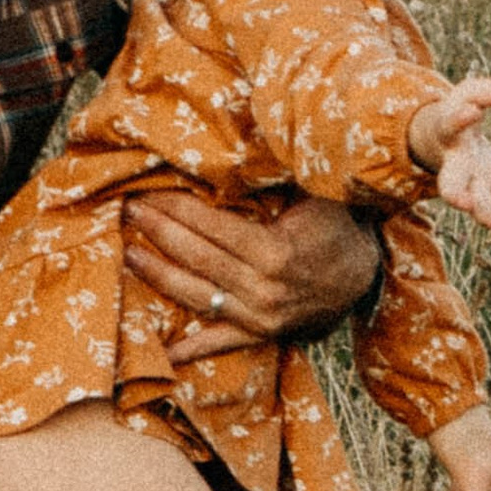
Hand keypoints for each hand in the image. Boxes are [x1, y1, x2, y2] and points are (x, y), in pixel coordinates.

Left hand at [124, 188, 382, 361]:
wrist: (364, 275)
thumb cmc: (335, 226)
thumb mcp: (315, 193)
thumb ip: (278, 175)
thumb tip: (241, 139)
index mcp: (274, 252)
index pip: (210, 226)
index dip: (174, 208)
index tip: (147, 191)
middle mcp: (264, 289)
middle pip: (196, 257)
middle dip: (157, 232)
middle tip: (126, 211)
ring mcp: (260, 316)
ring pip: (196, 295)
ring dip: (157, 275)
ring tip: (128, 254)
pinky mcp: (261, 334)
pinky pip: (220, 342)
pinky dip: (190, 349)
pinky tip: (159, 351)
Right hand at [408, 76, 490, 242]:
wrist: (447, 134)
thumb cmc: (460, 107)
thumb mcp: (472, 91)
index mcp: (448, 130)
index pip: (451, 124)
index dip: (461, 118)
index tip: (473, 112)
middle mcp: (456, 162)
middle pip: (450, 184)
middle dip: (454, 194)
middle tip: (462, 203)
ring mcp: (474, 178)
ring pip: (478, 203)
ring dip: (489, 217)